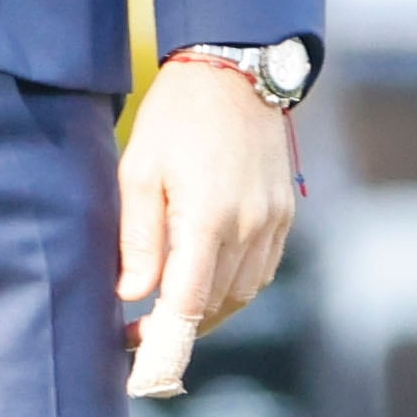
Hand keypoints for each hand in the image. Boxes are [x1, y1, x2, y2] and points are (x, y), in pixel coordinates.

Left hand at [115, 56, 297, 393]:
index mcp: (208, 217)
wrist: (234, 69)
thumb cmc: (177, 115)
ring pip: (242, 294)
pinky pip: (261, 271)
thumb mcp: (141, 168)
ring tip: (171, 304)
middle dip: (179, 326)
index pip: (189, 303)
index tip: (135, 347)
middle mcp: (249, 226)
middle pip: (215, 305)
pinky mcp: (284, 214)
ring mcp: (272, 221)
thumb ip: (139, 236)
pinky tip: (207, 276)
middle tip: (143, 327)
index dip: (162, 336)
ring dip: (208, 309)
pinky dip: (234, 286)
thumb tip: (132, 293)